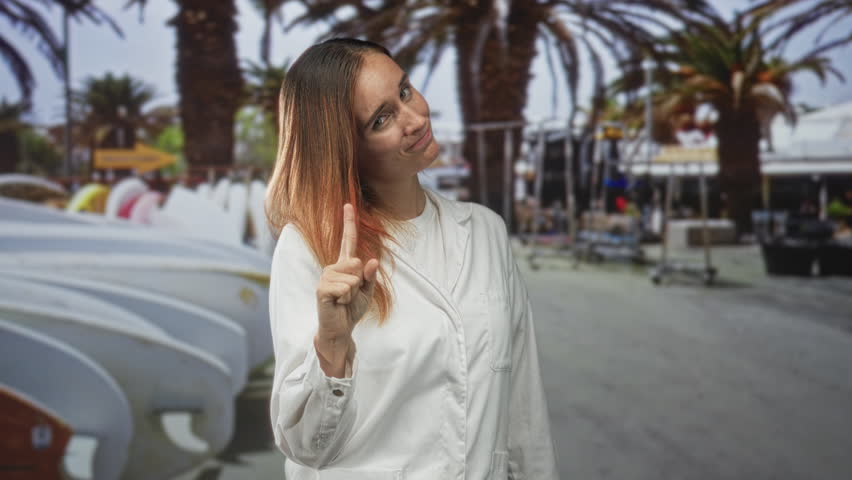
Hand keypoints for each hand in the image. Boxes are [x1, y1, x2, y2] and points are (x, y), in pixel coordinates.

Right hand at [314, 203, 378, 376]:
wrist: (340, 329)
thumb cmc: (351, 309)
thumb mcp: (367, 292)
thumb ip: (370, 277)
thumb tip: (372, 261)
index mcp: (344, 265)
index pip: (348, 241)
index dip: (348, 222)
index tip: (348, 204)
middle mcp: (333, 267)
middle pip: (356, 263)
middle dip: (360, 282)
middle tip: (351, 295)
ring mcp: (326, 277)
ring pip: (352, 277)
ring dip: (353, 293)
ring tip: (344, 300)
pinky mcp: (322, 289)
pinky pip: (345, 288)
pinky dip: (346, 298)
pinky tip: (338, 304)